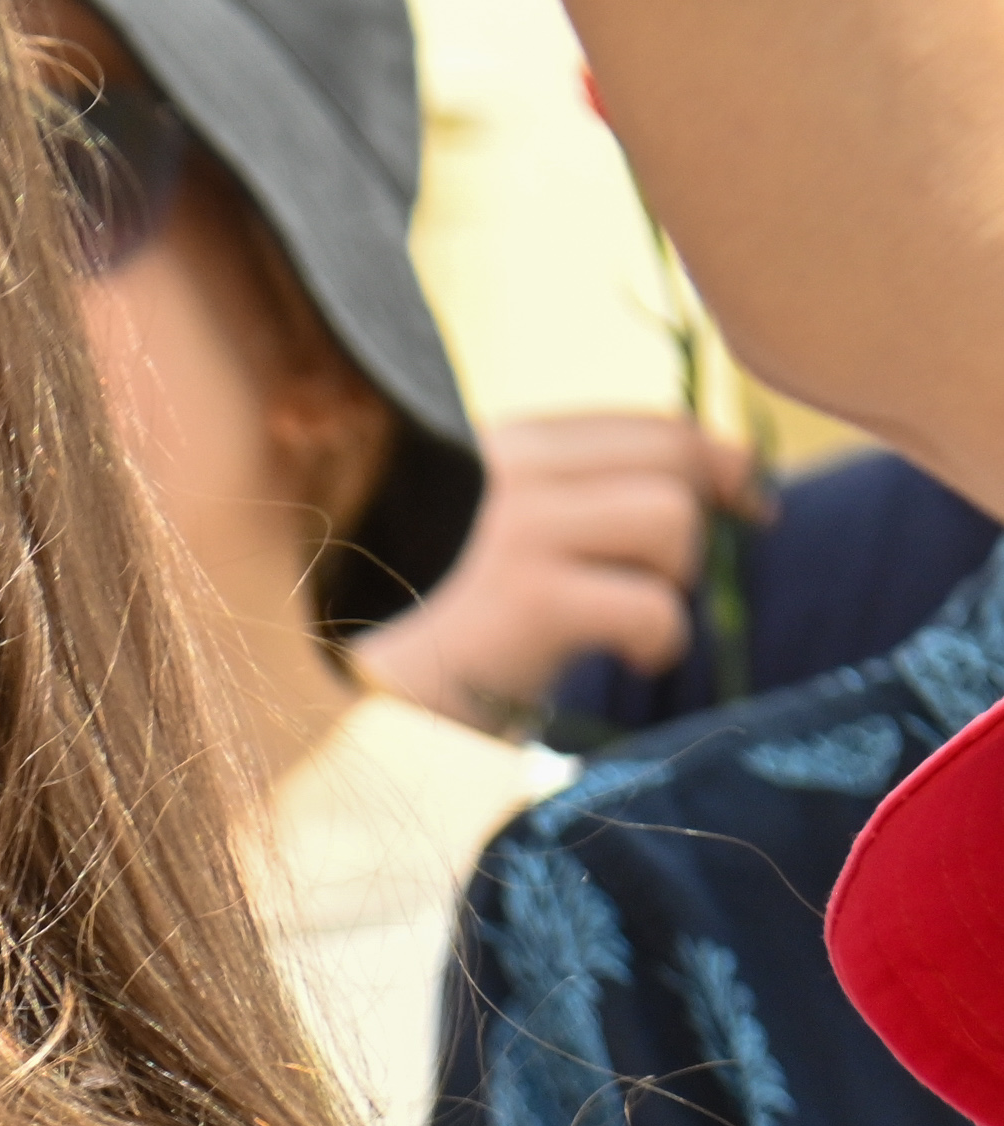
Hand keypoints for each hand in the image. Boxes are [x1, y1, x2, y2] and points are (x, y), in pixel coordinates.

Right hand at [349, 409, 762, 731]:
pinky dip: (661, 640)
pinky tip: (633, 658)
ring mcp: (514, 528)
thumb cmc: (471, 621)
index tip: (747, 506)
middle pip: (674, 458)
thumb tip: (739, 469)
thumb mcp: (530, 529)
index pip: (653, 423)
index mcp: (510, 442)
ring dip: (674, 579)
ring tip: (633, 617)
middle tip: (675, 578)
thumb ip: (602, 486)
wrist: (378, 702)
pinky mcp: (527, 597)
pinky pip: (653, 604)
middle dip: (702, 522)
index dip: (720, 463)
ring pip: (671, 518)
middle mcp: (507, 467)